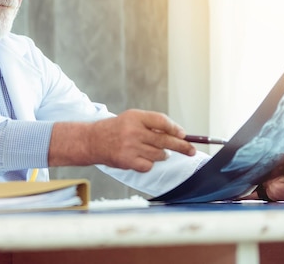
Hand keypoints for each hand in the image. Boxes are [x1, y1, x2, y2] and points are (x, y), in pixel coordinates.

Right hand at [49, 109, 195, 171]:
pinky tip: (141, 158)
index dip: (175, 128)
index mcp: (136, 117)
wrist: (93, 141)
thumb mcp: (131, 118)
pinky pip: (149, 165)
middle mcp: (133, 131)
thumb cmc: (116, 129)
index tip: (183, 134)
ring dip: (162, 155)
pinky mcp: (128, 161)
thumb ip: (152, 124)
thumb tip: (177, 134)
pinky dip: (149, 163)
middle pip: (165, 140)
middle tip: (191, 150)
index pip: (162, 121)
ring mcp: (130, 147)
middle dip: (182, 146)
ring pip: (159, 154)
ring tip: (155, 151)